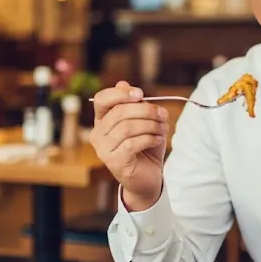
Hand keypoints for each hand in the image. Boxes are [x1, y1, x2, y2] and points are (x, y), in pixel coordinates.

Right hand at [91, 81, 168, 210]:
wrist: (148, 178)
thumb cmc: (145, 147)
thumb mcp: (143, 121)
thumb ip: (134, 104)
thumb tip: (123, 83)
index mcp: (102, 120)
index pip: (101, 100)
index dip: (120, 94)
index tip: (140, 94)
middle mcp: (97, 134)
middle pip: (119, 112)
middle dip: (145, 110)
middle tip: (162, 114)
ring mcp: (103, 150)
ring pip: (127, 127)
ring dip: (150, 125)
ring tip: (163, 128)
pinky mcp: (114, 162)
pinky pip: (132, 143)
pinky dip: (149, 138)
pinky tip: (158, 139)